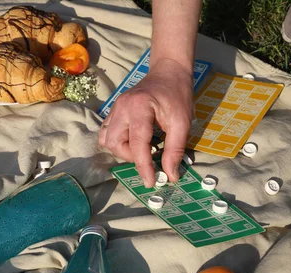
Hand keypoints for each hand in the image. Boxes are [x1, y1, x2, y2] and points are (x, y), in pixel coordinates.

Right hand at [99, 58, 194, 187]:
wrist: (168, 72)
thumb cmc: (178, 95)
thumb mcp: (182, 122)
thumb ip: (175, 149)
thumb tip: (170, 175)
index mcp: (139, 108)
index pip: (137, 144)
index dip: (143, 166)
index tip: (150, 182)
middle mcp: (121, 108)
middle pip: (114, 143)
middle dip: (131, 156)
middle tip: (148, 154)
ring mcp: (115, 108)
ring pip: (107, 140)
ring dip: (123, 150)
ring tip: (141, 147)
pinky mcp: (114, 111)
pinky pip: (107, 133)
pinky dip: (118, 142)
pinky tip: (133, 140)